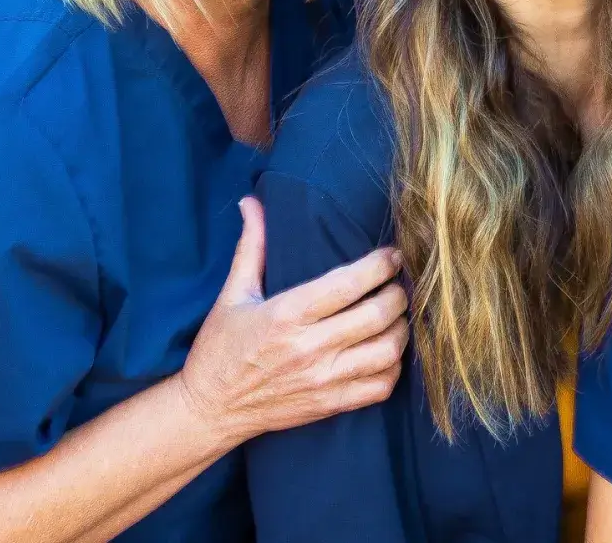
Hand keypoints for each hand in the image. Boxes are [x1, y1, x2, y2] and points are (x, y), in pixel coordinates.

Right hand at [174, 199, 406, 443]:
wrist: (210, 409)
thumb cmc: (220, 349)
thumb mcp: (232, 294)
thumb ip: (252, 246)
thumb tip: (253, 203)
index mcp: (287, 314)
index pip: (349, 284)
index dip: (380, 265)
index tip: (392, 255)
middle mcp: (310, 348)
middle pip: (377, 314)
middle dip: (398, 293)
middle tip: (398, 283)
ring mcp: (323, 380)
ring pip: (387, 351)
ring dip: (401, 328)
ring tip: (397, 315)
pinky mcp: (330, 405)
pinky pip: (380, 387)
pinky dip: (394, 367)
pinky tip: (388, 351)